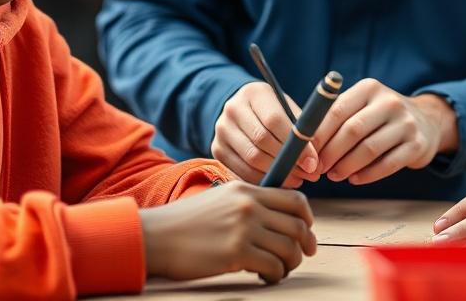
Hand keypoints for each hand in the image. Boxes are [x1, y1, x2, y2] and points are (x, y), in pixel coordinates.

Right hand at [140, 180, 317, 283]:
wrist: (157, 236)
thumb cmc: (186, 223)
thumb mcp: (220, 199)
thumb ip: (247, 204)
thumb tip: (276, 222)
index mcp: (246, 190)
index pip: (294, 199)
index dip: (307, 218)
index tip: (305, 231)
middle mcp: (249, 205)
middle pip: (298, 226)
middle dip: (305, 245)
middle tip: (300, 256)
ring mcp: (244, 228)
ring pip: (290, 249)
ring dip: (290, 264)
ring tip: (277, 269)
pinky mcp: (237, 252)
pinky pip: (274, 267)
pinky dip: (275, 276)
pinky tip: (263, 276)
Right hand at [211, 82, 319, 187]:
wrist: (242, 111)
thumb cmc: (272, 111)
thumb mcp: (287, 109)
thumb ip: (301, 129)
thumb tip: (314, 161)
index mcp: (253, 93)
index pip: (274, 120)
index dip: (295, 143)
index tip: (313, 161)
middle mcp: (233, 108)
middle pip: (261, 140)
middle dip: (288, 160)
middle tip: (309, 174)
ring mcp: (221, 129)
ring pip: (252, 158)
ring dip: (278, 172)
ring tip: (297, 179)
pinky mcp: (217, 149)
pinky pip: (241, 171)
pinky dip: (262, 179)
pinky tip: (279, 180)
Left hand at [310, 79, 457, 185]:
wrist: (426, 121)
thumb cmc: (379, 116)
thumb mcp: (361, 105)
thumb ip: (335, 118)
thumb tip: (305, 143)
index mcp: (369, 88)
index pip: (337, 110)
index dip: (319, 134)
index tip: (306, 151)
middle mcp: (389, 102)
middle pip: (352, 131)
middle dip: (330, 153)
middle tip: (318, 168)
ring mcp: (406, 123)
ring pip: (368, 149)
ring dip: (346, 166)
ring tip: (334, 175)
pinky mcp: (417, 145)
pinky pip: (387, 165)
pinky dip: (367, 175)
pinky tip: (354, 179)